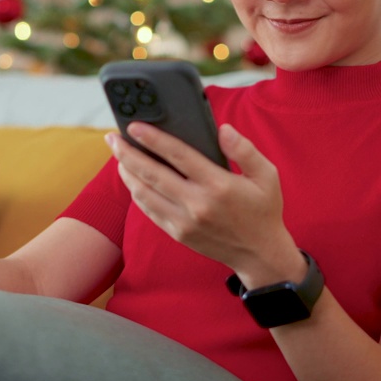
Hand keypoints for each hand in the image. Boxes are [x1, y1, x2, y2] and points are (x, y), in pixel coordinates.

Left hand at [107, 123, 300, 283]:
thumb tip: (222, 130)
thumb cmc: (263, 209)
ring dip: (127, 172)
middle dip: (128, 153)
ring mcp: (184, 221)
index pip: (178, 155)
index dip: (153, 138)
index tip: (134, 126)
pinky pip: (149, 210)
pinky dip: (136, 192)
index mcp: (218, 185)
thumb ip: (245, 150)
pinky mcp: (178, 233)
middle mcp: (197, 204)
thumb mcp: (267, 176)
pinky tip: (132, 179)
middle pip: (152, 174)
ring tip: (118, 155)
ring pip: (144, 194)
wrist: (259, 254)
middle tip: (112, 137)